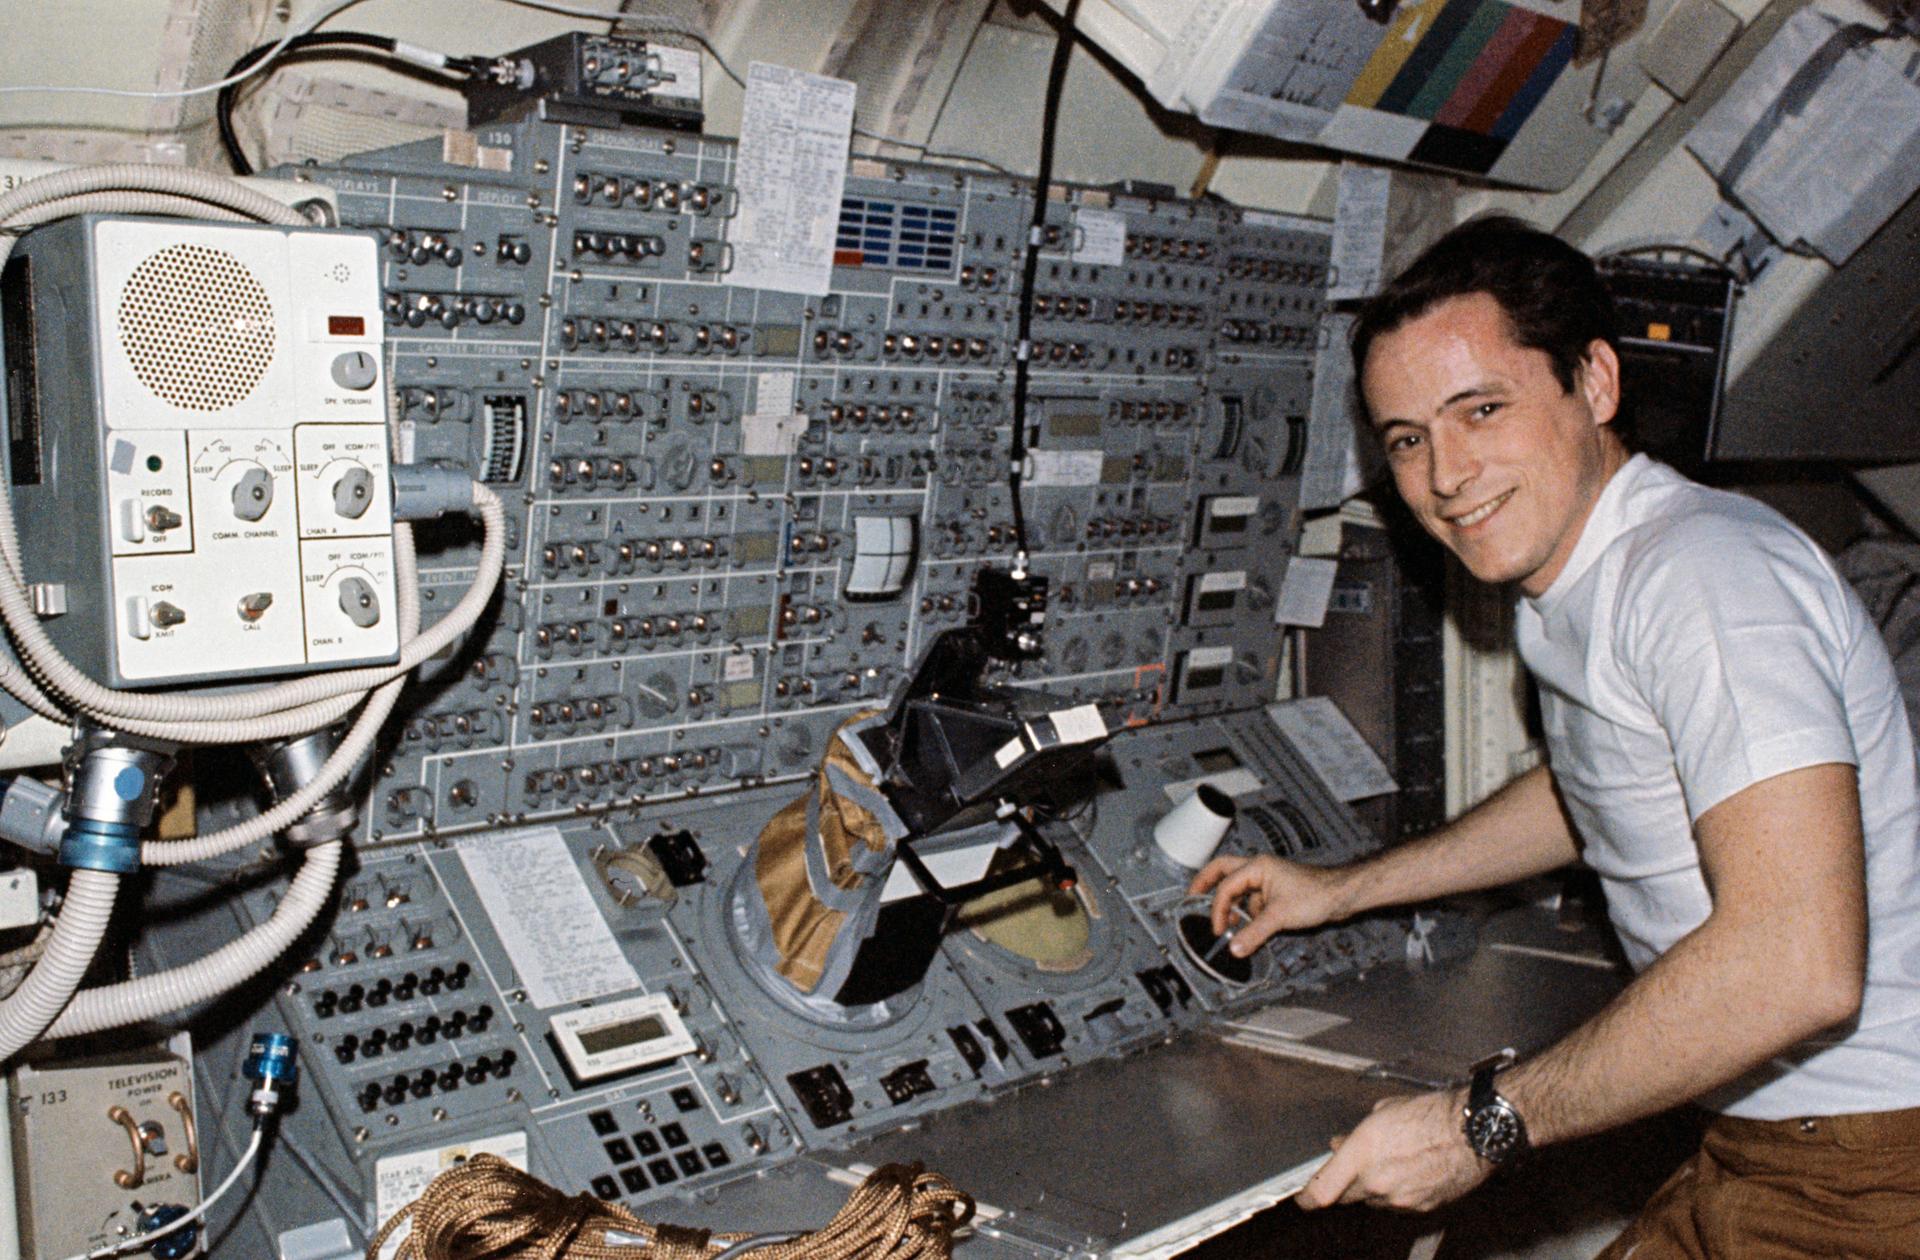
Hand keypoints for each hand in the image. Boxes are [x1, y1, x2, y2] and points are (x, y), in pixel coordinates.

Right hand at [1187, 854, 1348, 955]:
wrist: (1342, 895)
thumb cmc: (1316, 895)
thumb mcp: (1279, 916)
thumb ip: (1254, 933)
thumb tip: (1234, 948)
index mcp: (1256, 867)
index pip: (1225, 887)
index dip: (1217, 909)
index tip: (1218, 929)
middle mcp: (1259, 870)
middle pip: (1222, 871)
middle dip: (1206, 884)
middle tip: (1191, 898)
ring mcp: (1268, 880)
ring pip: (1238, 889)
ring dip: (1230, 905)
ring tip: (1226, 924)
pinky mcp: (1276, 892)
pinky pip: (1253, 900)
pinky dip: (1246, 913)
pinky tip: (1248, 928)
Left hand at [1297, 1090, 1491, 1212]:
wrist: (1473, 1133)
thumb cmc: (1432, 1115)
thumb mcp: (1383, 1112)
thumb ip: (1356, 1135)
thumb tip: (1341, 1145)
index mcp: (1362, 1154)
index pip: (1322, 1191)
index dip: (1307, 1197)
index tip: (1302, 1196)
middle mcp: (1377, 1182)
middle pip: (1345, 1197)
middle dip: (1342, 1185)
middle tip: (1350, 1168)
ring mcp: (1399, 1200)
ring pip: (1373, 1201)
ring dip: (1372, 1187)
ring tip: (1391, 1160)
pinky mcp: (1420, 1208)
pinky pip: (1397, 1204)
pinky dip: (1396, 1192)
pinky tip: (1409, 1171)